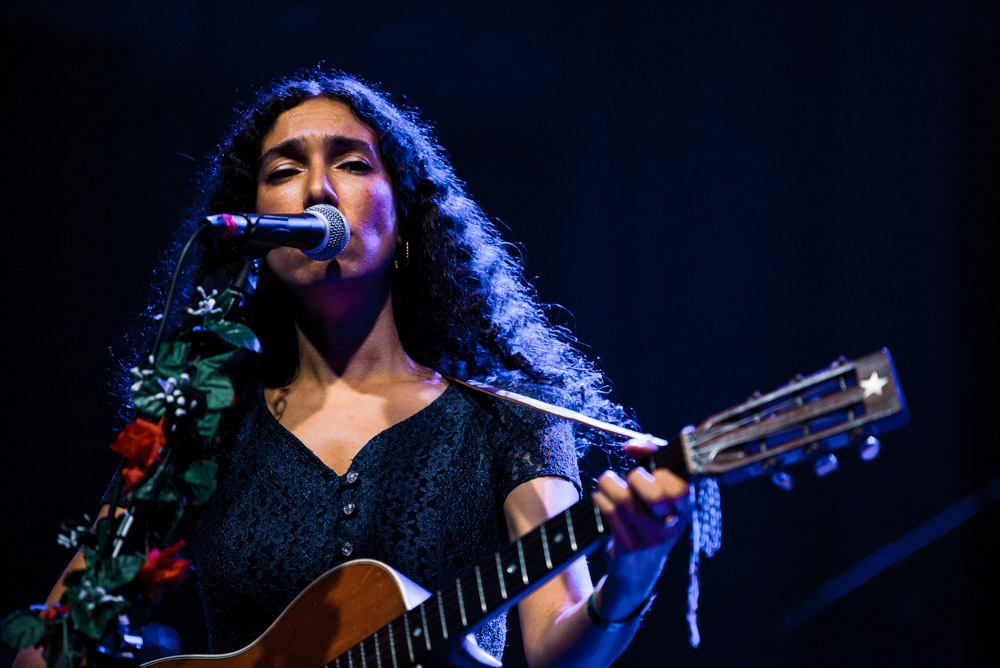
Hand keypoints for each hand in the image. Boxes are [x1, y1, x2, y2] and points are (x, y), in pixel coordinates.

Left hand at [592, 436, 692, 619]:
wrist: (637, 570)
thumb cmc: (647, 518)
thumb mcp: (657, 493)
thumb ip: (650, 459)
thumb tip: (632, 445)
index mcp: (685, 508)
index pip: (681, 486)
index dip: (663, 470)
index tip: (648, 465)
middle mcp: (672, 526)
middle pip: (655, 495)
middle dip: (636, 478)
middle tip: (629, 476)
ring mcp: (651, 539)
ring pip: (625, 501)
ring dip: (609, 485)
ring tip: (605, 483)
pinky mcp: (630, 548)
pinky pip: (610, 514)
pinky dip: (600, 500)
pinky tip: (600, 499)